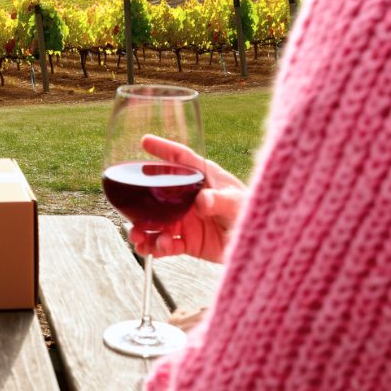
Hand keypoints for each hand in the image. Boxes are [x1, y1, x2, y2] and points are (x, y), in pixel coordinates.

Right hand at [127, 134, 247, 263]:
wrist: (261, 246)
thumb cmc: (253, 213)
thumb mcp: (238, 203)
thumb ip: (219, 200)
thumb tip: (201, 202)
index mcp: (203, 178)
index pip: (181, 158)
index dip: (163, 149)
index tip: (145, 141)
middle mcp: (188, 197)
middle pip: (157, 193)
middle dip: (139, 201)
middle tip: (128, 209)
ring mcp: (185, 219)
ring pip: (155, 222)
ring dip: (143, 230)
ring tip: (138, 238)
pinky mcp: (187, 242)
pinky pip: (165, 244)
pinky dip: (157, 247)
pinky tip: (158, 249)